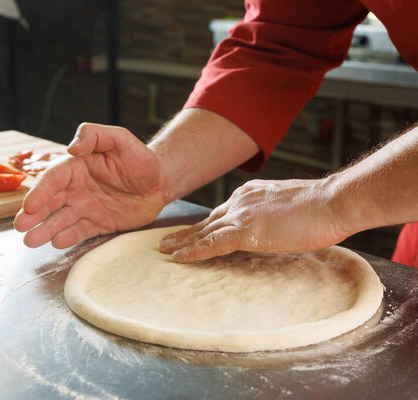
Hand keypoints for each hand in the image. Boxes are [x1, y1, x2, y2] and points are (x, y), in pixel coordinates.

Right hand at [14, 123, 166, 247]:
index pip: (53, 179)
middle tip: (20, 226)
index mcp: (77, 167)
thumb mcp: (120, 138)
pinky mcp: (98, 224)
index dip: (40, 192)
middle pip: (50, 202)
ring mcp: (86, 207)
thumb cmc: (139, 158)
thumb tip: (72, 147)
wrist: (160, 181)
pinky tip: (56, 243)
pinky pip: (80, 232)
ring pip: (61, 220)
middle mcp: (77, 188)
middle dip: (34, 215)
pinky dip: (68, 238)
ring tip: (30, 241)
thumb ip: (95, 135)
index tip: (29, 206)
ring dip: (45, 230)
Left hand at [160, 178, 347, 261]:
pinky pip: (212, 243)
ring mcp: (241, 214)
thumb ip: (272, 216)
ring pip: (204, 230)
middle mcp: (240, 201)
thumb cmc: (320, 207)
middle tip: (165, 241)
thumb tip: (270, 229)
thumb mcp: (289, 208)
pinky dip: (194, 251)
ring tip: (164, 250)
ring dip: (182, 242)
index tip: (191, 232)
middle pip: (207, 220)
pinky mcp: (245, 230)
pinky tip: (179, 258)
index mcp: (251, 195)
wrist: (332, 202)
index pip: (221, 213)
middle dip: (186, 232)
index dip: (204, 225)